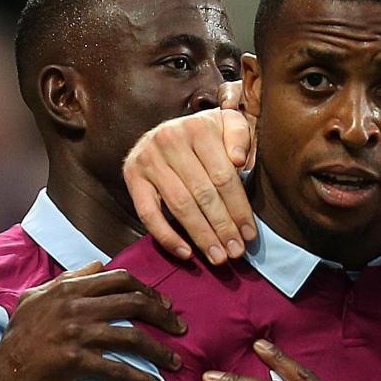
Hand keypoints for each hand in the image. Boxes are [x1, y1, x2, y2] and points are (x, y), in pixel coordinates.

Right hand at [0, 262, 185, 380]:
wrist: (3, 371)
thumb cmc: (21, 334)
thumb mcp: (37, 297)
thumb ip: (69, 278)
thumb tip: (98, 264)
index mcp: (69, 289)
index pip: (119, 279)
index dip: (148, 290)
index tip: (165, 304)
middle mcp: (75, 307)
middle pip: (133, 303)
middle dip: (163, 316)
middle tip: (180, 329)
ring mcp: (76, 334)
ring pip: (132, 337)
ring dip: (160, 351)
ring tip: (176, 362)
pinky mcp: (75, 361)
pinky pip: (117, 368)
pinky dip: (139, 378)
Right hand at [124, 107, 254, 263]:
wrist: (170, 127)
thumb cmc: (209, 134)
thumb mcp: (230, 124)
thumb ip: (240, 136)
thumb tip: (238, 160)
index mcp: (198, 127)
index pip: (223, 177)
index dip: (239, 209)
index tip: (250, 235)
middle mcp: (169, 139)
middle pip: (203, 194)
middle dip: (222, 227)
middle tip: (236, 252)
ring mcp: (148, 158)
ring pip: (179, 205)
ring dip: (201, 236)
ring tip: (217, 257)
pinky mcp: (131, 174)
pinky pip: (147, 213)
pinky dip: (166, 236)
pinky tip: (186, 253)